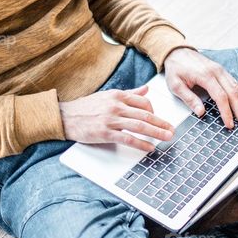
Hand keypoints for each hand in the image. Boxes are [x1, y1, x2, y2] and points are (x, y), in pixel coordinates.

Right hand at [59, 85, 175, 151]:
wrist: (65, 116)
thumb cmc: (86, 107)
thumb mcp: (108, 96)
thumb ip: (129, 93)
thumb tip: (146, 90)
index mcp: (118, 95)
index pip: (143, 102)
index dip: (155, 111)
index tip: (160, 119)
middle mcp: (116, 106)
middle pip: (145, 114)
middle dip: (161, 123)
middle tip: (172, 130)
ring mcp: (111, 119)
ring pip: (139, 125)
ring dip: (156, 132)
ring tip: (167, 138)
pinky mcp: (105, 133)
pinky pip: (128, 139)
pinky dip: (141, 143)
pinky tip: (149, 147)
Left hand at [163, 48, 237, 128]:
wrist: (177, 51)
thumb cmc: (176, 68)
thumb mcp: (175, 84)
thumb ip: (188, 98)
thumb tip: (200, 112)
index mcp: (205, 75)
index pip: (220, 96)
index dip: (226, 112)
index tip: (229, 123)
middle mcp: (216, 71)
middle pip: (232, 92)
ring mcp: (221, 70)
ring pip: (236, 87)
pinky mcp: (222, 71)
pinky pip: (235, 83)